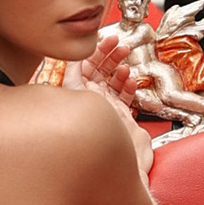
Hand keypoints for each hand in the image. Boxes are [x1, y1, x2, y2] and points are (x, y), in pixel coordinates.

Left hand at [66, 42, 157, 168]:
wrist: (120, 164)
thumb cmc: (97, 138)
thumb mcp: (80, 99)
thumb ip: (74, 77)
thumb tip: (72, 59)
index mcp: (77, 96)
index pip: (81, 68)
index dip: (93, 52)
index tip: (105, 40)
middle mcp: (90, 101)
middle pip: (98, 72)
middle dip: (110, 56)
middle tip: (121, 45)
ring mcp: (105, 108)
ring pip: (112, 82)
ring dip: (120, 69)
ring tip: (126, 63)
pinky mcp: (119, 116)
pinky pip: (123, 97)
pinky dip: (128, 86)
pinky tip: (132, 81)